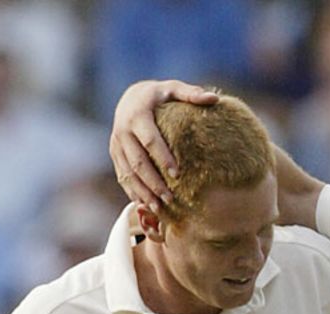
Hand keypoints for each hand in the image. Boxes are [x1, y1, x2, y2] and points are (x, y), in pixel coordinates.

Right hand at [109, 78, 218, 211]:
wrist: (129, 97)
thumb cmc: (157, 95)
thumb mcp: (172, 88)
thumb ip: (191, 94)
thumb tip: (214, 99)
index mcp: (137, 115)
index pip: (150, 140)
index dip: (162, 158)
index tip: (177, 174)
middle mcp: (122, 131)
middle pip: (138, 162)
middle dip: (153, 183)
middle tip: (170, 199)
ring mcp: (116, 144)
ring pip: (128, 174)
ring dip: (143, 192)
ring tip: (159, 208)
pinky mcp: (114, 154)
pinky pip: (122, 176)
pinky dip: (133, 192)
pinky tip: (146, 205)